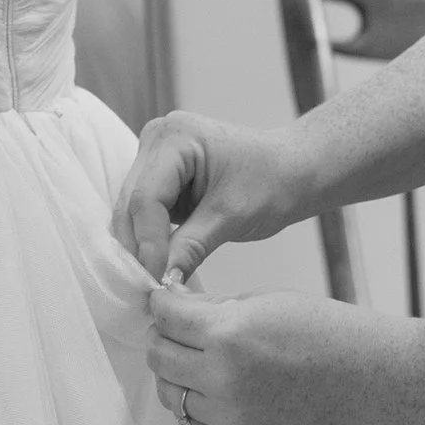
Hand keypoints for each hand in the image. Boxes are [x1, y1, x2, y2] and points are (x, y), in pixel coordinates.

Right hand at [113, 112, 305, 282]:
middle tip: (148, 288)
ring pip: (132, 209)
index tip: (155, 281)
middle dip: (139, 246)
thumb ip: (191, 247)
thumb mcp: (231, 218)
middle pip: (132, 202)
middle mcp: (158, 138)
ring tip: (152, 280)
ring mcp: (156, 154)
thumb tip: (162, 282)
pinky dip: (149, 237)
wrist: (292, 172)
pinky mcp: (160, 174)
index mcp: (176, 136)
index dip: (148, 244)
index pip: (147, 198)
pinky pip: (144, 210)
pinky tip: (157, 263)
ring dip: (140, 245)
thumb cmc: (272, 183)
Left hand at [143, 282, 371, 424]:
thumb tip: (174, 306)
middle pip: (159, 357)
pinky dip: (194, 405)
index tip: (164, 301)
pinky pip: (193, 424)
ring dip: (176, 373)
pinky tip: (213, 388)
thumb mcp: (264, 301)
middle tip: (177, 329)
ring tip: (197, 360)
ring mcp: (230, 416)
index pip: (166, 317)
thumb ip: (213, 307)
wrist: (366, 379)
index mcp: (228, 335)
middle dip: (162, 337)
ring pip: (170, 394)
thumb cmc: (322, 331)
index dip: (161, 303)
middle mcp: (222, 379)